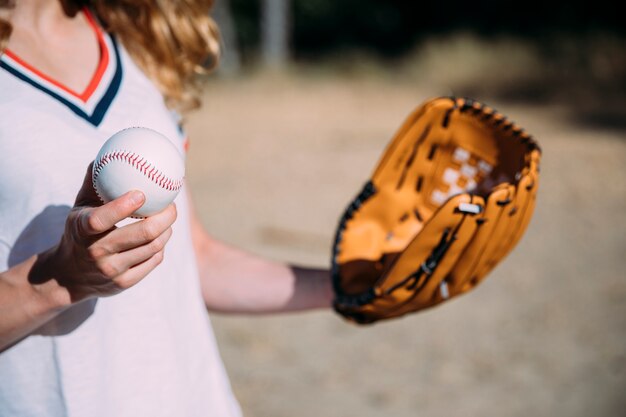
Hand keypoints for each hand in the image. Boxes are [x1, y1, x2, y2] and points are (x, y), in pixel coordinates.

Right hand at [35, 163, 176, 303]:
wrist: (67, 276)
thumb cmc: (80, 230)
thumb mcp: (79, 207)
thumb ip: (94, 182)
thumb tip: (111, 152)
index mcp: (81, 230)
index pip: (100, 220)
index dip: (122, 207)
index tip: (142, 193)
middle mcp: (96, 253)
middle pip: (142, 234)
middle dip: (165, 217)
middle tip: (172, 205)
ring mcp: (111, 271)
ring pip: (153, 247)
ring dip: (167, 230)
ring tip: (168, 218)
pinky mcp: (124, 284)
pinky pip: (154, 260)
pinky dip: (161, 247)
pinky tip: (161, 237)